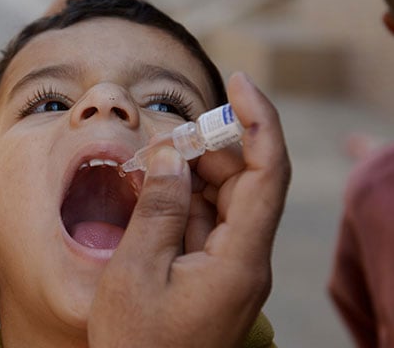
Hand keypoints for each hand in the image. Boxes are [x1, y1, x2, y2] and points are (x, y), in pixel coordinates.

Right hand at [88, 72, 290, 346]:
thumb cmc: (137, 344)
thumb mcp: (136, 272)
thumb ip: (158, 209)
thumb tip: (171, 155)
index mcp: (240, 260)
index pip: (268, 172)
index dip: (260, 119)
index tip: (238, 81)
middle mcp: (248, 261)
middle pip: (249, 182)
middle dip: (212, 148)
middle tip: (164, 138)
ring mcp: (233, 269)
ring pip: (227, 201)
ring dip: (194, 175)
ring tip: (151, 166)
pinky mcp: (216, 276)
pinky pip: (209, 224)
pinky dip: (184, 202)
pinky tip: (154, 195)